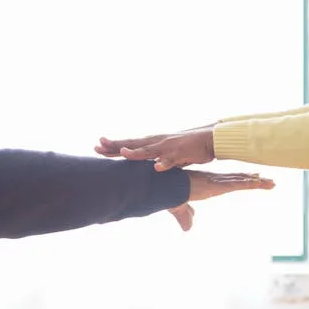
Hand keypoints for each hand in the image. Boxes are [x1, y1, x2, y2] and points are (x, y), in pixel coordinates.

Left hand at [96, 129, 214, 171]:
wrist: (210, 139)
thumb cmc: (189, 148)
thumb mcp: (168, 156)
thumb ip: (156, 161)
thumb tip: (146, 170)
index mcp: (154, 143)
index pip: (130, 144)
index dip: (114, 146)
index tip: (97, 146)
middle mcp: (158, 142)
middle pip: (134, 144)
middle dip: (116, 146)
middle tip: (97, 146)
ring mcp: (168, 147)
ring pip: (149, 150)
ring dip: (137, 152)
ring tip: (123, 153)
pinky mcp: (182, 153)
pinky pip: (172, 160)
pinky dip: (164, 164)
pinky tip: (157, 168)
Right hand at [166, 170, 274, 231]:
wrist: (164, 188)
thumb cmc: (169, 194)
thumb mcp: (180, 209)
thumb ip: (186, 216)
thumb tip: (188, 228)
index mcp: (207, 183)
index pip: (228, 181)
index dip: (241, 179)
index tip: (252, 177)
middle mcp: (214, 180)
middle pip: (239, 179)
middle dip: (253, 179)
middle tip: (268, 179)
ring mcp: (217, 182)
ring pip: (242, 181)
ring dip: (258, 182)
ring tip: (272, 183)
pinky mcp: (217, 185)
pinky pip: (238, 184)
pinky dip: (250, 183)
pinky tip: (261, 182)